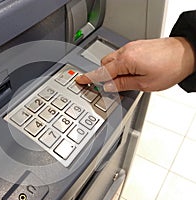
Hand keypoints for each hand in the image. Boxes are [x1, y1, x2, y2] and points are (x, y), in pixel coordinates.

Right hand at [76, 37, 195, 91]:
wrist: (187, 53)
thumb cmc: (170, 68)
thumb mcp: (145, 84)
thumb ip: (123, 85)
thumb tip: (108, 87)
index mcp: (125, 60)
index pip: (101, 72)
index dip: (89, 78)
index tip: (80, 80)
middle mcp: (126, 51)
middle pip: (104, 64)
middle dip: (102, 75)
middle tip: (107, 87)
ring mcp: (131, 47)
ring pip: (112, 59)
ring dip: (112, 70)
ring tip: (122, 81)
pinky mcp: (137, 46)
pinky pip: (121, 56)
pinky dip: (120, 65)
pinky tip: (129, 73)